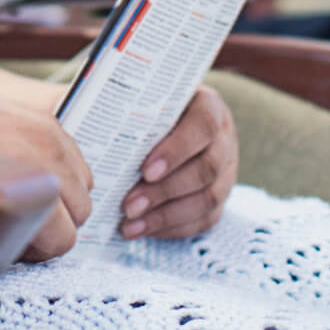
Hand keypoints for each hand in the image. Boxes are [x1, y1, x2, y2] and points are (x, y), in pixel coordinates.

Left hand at [120, 84, 236, 239]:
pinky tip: (145, 229)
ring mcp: (226, 170)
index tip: (145, 171)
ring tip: (132, 223)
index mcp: (209, 106)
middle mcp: (223, 138)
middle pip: (205, 168)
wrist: (173, 119)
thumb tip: (102, 131)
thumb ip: (136, 112)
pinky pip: (205, 218)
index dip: (176, 151)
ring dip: (166, 215)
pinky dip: (173, 227)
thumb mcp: (149, 100)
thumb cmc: (153, 108)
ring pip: (207, 198)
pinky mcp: (221, 196)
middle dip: (164, 191)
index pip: (203, 126)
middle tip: (129, 206)